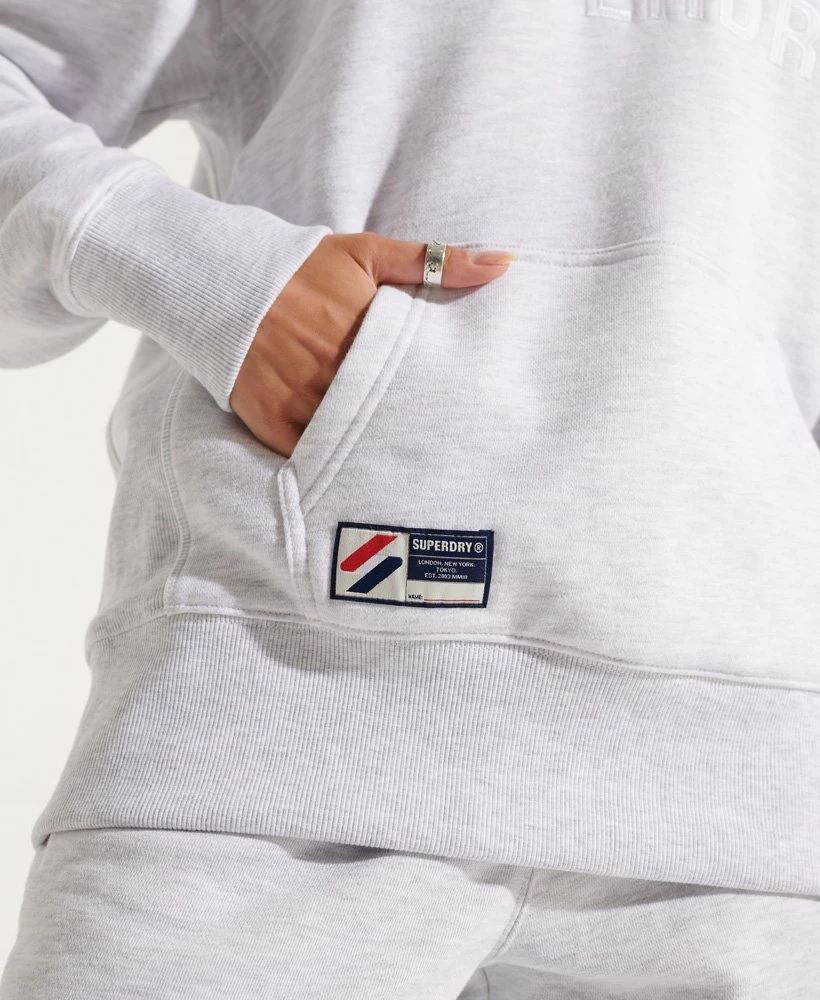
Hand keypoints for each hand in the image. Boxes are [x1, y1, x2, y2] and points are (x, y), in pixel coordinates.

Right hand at [228, 231, 515, 457]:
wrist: (224, 281)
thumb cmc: (303, 268)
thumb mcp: (368, 253)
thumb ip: (435, 260)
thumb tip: (503, 263)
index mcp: (363, 333)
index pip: (411, 377)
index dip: (432, 396)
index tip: (453, 409)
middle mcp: (331, 370)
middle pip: (382, 414)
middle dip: (405, 428)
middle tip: (434, 447)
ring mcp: (298, 399)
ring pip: (347, 439)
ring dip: (368, 448)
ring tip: (395, 461)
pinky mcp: (269, 421)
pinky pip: (306, 455)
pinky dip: (325, 460)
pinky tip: (348, 464)